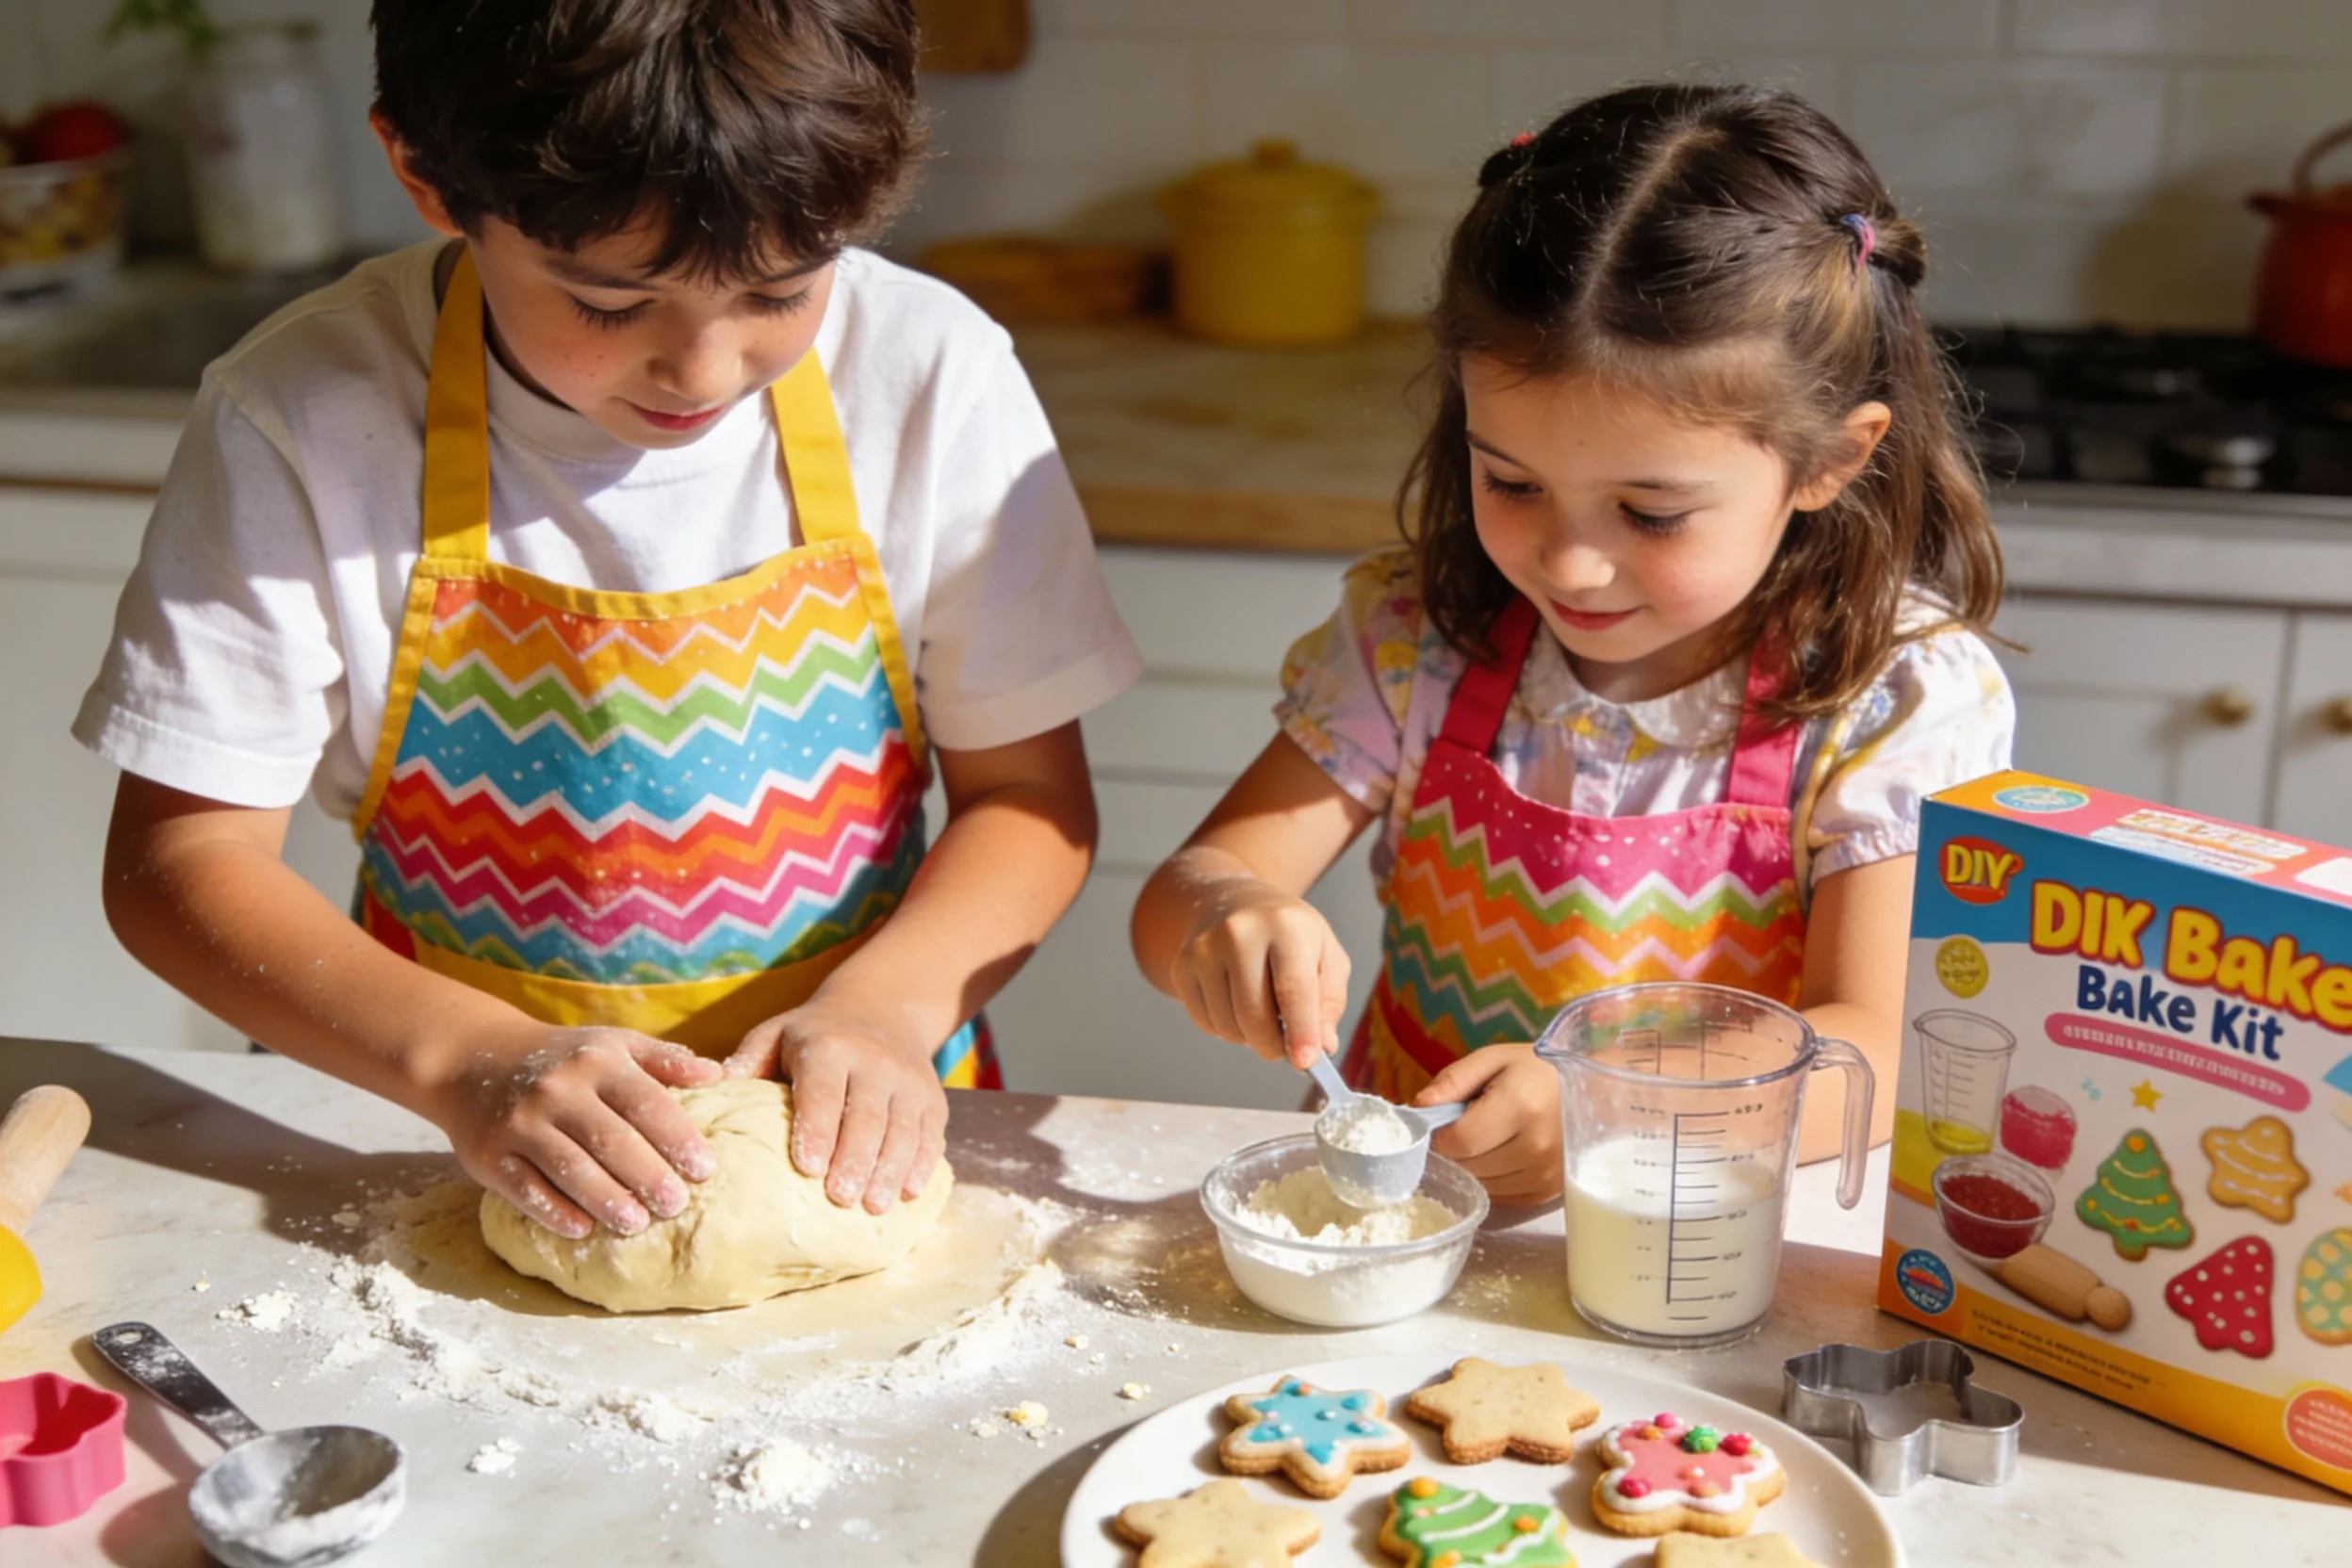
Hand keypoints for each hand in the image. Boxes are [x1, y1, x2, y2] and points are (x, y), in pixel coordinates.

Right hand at [431, 1025, 723, 1239]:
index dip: (677, 1138)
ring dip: (607, 1199)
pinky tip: (582, 1228)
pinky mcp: (491, 1155)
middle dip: (648, 1176)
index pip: (646, 1102)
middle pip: (612, 1140)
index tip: (705, 1170)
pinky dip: (555, 1210)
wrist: (473, 1059)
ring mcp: (521, 1123)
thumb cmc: (562, 1057)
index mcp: (598, 1062)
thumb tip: (719, 1075)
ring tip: (636, 1224)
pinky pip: (527, 1189)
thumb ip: (664, 1060)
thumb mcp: (612, 1043)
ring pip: (571, 1168)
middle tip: (676, 1205)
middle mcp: (559, 1090)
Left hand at [727, 997, 946, 1214]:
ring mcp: (910, 1082)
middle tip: (841, 1199)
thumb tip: (708, 1090)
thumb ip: (747, 1062)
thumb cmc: (815, 1035)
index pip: (824, 1091)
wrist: (883, 1008)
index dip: (817, 1129)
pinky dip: (922, 1165)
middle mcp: (875, 1061)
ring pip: (903, 1130)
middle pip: (867, 1116)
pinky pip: (932, 1136)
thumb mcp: (777, 1034)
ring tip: (872, 1206)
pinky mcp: (934, 1100)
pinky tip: (907, 1193)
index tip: (807, 1168)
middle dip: (855, 1159)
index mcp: (830, 1047)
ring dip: (889, 1170)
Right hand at [1167, 879, 1350, 1069]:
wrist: (1235, 903)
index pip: (1293, 987)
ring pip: (1228, 1026)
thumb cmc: (1288, 935)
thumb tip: (1322, 1045)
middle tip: (1286, 1046)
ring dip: (1250, 1037)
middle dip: (1274, 1045)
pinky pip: (1206, 1023)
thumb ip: (1330, 1000)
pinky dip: (1227, 1028)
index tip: (1306, 1063)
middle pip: (1255, 1014)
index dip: (1301, 1031)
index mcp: (1285, 925)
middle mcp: (1240, 932)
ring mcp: (1205, 948)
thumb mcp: (1326, 954)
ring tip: (1262, 1012)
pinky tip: (1237, 1004)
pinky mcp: (1182, 966)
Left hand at [1421, 1043, 1561, 1205]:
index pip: (1458, 1142)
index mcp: (1520, 1107)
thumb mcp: (1494, 1059)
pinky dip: (1492, 1178)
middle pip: (1467, 1166)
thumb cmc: (1539, 1071)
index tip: (1445, 1121)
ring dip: (1473, 1165)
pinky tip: (1504, 1153)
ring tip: (1491, 1137)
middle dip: (1456, 1149)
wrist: (1594, 1091)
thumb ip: (1453, 1080)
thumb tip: (1419, 1108)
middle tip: (1470, 1125)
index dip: (1441, 1134)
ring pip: (1480, 1185)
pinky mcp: (1547, 1193)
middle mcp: (1536, 1148)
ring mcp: (1545, 1175)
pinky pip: (1499, 1196)